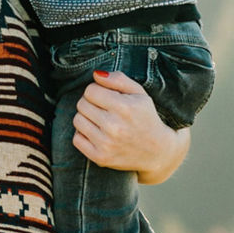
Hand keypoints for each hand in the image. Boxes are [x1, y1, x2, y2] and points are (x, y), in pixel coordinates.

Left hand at [73, 70, 190, 183]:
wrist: (157, 151)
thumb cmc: (146, 118)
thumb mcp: (140, 94)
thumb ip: (118, 79)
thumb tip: (96, 74)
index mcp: (124, 107)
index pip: (90, 90)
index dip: (96, 90)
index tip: (105, 96)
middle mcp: (114, 126)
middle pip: (82, 104)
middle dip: (90, 103)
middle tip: (103, 108)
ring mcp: (106, 144)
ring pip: (77, 120)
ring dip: (86, 118)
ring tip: (100, 120)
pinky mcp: (100, 157)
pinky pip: (76, 139)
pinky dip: (84, 135)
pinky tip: (97, 133)